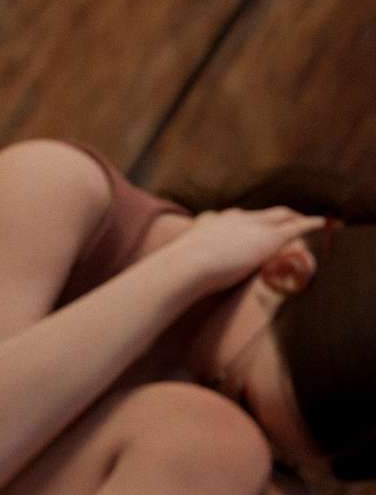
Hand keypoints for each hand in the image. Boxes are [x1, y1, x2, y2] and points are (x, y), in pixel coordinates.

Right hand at [189, 206, 321, 300]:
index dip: (251, 223)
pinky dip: (309, 224)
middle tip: (290, 219)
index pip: (237, 220)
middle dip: (278, 216)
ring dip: (297, 218)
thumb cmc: (179, 271)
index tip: (257, 226)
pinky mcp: (267, 238)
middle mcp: (235, 219)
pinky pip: (295, 227)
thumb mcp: (181, 265)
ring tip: (311, 221)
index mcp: (215, 223)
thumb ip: (184, 268)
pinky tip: (322, 224)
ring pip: (282, 215)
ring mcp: (252, 226)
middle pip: (262, 213)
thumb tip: (172, 281)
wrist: (187, 264)